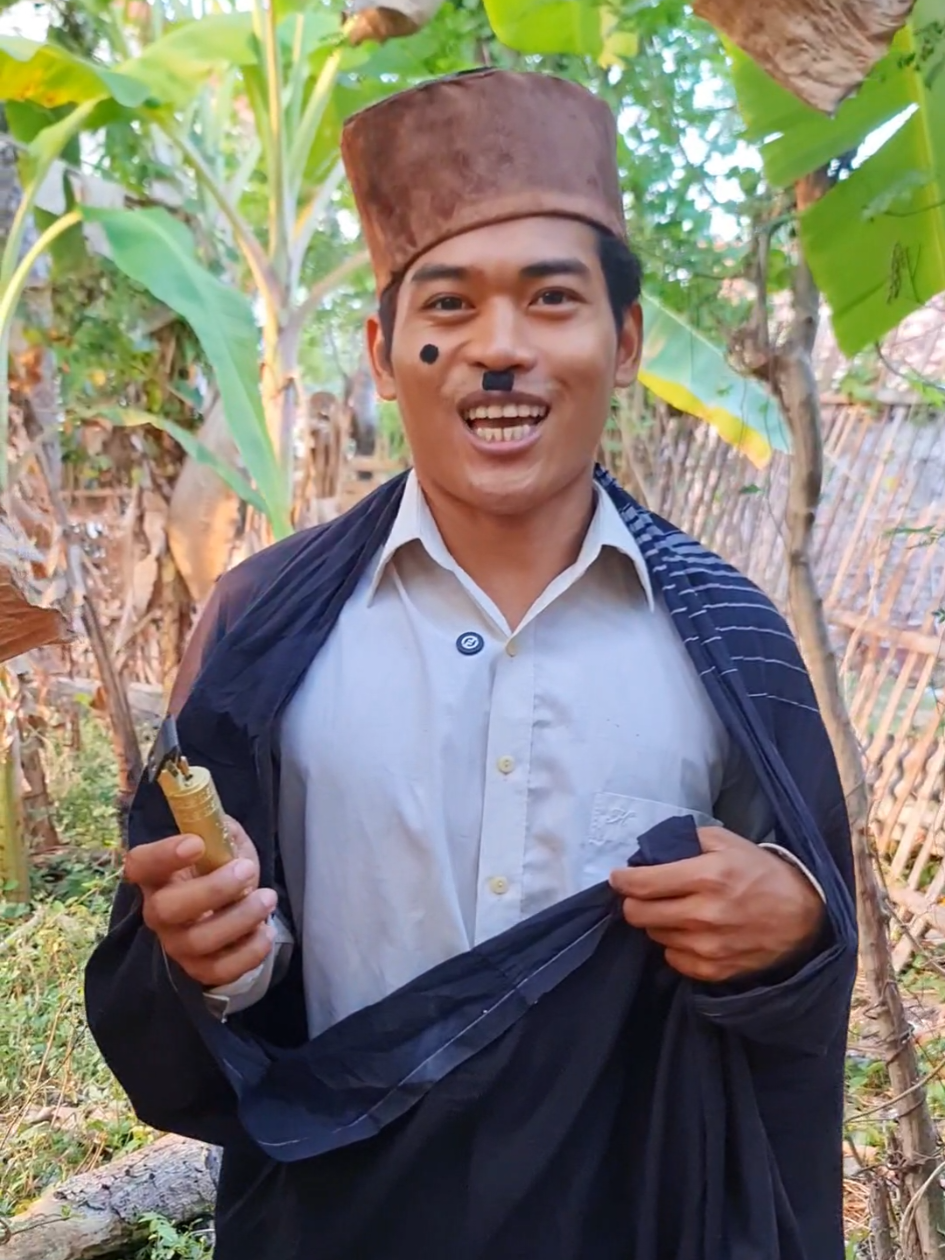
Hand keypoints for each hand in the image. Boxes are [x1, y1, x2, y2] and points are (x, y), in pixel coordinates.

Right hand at [123, 817, 277, 988]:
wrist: (232, 909)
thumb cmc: (222, 870)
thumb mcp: (223, 843)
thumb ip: (220, 831)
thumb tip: (221, 827)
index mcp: (157, 875)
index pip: (140, 864)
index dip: (163, 855)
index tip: (196, 843)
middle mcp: (158, 912)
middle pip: (165, 909)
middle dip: (212, 890)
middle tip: (247, 870)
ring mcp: (176, 944)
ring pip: (197, 941)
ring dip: (239, 918)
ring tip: (267, 898)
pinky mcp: (199, 970)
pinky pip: (218, 971)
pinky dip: (247, 953)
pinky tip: (264, 932)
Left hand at [609, 826, 824, 982]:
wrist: (803, 918)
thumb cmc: (761, 873)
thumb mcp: (728, 842)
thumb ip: (687, 840)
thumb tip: (652, 852)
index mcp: (706, 876)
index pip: (643, 884)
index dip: (622, 880)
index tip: (618, 877)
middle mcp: (704, 914)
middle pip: (639, 914)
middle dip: (633, 902)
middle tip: (643, 894)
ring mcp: (708, 947)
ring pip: (654, 935)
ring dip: (657, 921)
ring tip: (674, 910)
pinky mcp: (714, 970)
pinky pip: (673, 959)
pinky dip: (674, 945)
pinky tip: (689, 932)